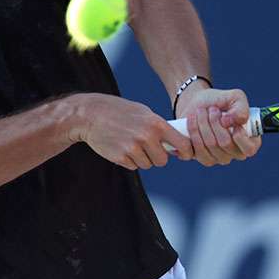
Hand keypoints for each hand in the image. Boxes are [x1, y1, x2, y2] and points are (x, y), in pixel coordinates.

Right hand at [72, 93, 194, 169]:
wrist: (92, 115)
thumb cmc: (120, 112)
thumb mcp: (143, 113)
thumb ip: (160, 127)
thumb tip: (177, 143)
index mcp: (156, 124)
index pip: (181, 143)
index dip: (186, 152)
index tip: (185, 155)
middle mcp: (147, 136)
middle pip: (162, 160)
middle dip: (157, 157)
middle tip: (147, 147)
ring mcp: (133, 148)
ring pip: (147, 165)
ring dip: (141, 158)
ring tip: (130, 143)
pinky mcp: (121, 157)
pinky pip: (133, 166)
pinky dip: (129, 160)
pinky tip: (121, 147)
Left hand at [176, 88, 260, 165]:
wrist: (197, 103)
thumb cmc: (220, 102)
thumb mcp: (236, 98)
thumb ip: (241, 108)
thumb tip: (229, 122)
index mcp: (249, 141)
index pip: (249, 149)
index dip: (239, 135)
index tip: (227, 119)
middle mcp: (233, 153)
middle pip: (224, 143)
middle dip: (214, 121)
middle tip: (211, 109)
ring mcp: (216, 158)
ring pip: (208, 145)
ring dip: (202, 124)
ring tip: (200, 112)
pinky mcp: (199, 157)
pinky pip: (193, 152)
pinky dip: (190, 134)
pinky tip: (191, 121)